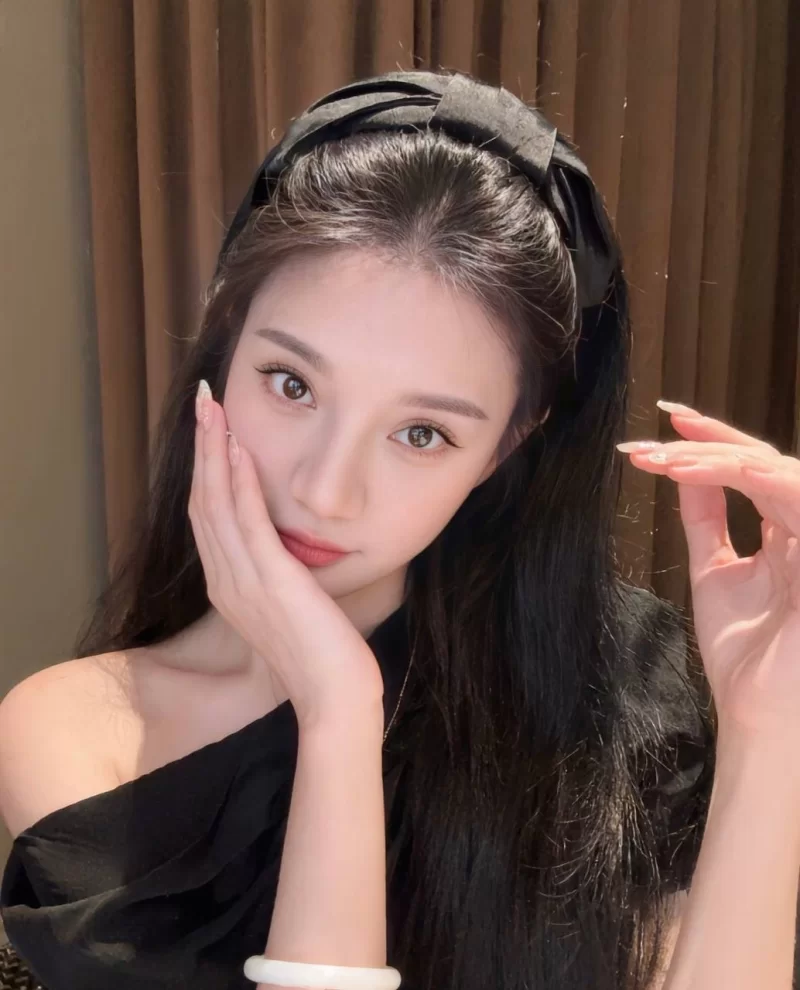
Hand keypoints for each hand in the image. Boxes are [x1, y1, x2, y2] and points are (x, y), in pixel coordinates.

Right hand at [188, 380, 384, 729]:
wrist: (335, 697)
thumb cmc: (322, 656)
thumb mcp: (290, 609)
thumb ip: (276, 578)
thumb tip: (285, 549)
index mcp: (228, 588)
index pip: (207, 517)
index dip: (205, 470)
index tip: (210, 430)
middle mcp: (225, 582)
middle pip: (202, 502)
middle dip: (202, 448)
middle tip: (203, 402)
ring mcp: (244, 582)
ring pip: (216, 505)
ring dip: (213, 452)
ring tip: (213, 409)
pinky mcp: (271, 582)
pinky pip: (248, 522)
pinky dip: (240, 482)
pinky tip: (240, 449)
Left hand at [618, 405, 799, 742]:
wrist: (758, 715)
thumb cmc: (745, 655)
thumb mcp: (715, 570)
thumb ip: (706, 519)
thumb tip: (682, 475)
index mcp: (792, 531)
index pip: (758, 469)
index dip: (714, 442)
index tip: (666, 427)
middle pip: (765, 460)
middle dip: (706, 441)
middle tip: (651, 438)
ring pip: (774, 468)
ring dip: (711, 457)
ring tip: (660, 459)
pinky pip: (787, 492)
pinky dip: (732, 475)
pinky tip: (685, 474)